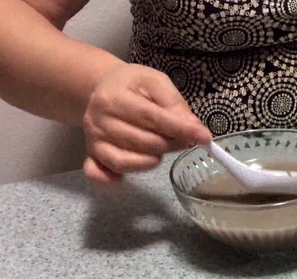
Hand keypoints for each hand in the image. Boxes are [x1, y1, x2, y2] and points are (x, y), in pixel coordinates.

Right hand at [81, 63, 211, 183]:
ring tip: (163, 147)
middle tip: (184, 139)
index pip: (153, 118)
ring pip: (128, 162)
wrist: (101, 88)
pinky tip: (130, 172)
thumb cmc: (133, 86)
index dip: (181, 130)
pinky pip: (100, 174)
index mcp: (114, 98)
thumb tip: (194, 128)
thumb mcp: (156, 82)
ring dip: (154, 159)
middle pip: (144, 143)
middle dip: (172, 143)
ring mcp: (93, 141)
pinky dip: (114, 178)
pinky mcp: (91, 155)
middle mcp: (98, 121)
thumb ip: (175, 103)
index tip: (205, 137)